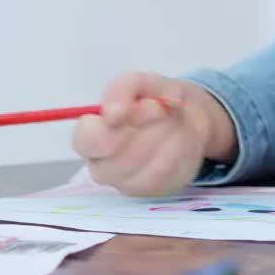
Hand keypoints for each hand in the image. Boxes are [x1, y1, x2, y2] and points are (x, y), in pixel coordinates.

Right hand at [71, 71, 237, 196]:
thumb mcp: (139, 82)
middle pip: (121, 159)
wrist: (187, 116)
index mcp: (90, 137)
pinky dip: (180, 151)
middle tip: (162, 109)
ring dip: (167, 138)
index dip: (111, 126)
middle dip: (148, 129)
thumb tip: (112, 111)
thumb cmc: (153, 100)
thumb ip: (122, 88)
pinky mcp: (153, 191)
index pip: (86, 140)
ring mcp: (127, 184)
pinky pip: (168, 175)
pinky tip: (181, 136)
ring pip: (147, 169)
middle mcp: (102, 167)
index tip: (136, 108)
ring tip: (174, 119)